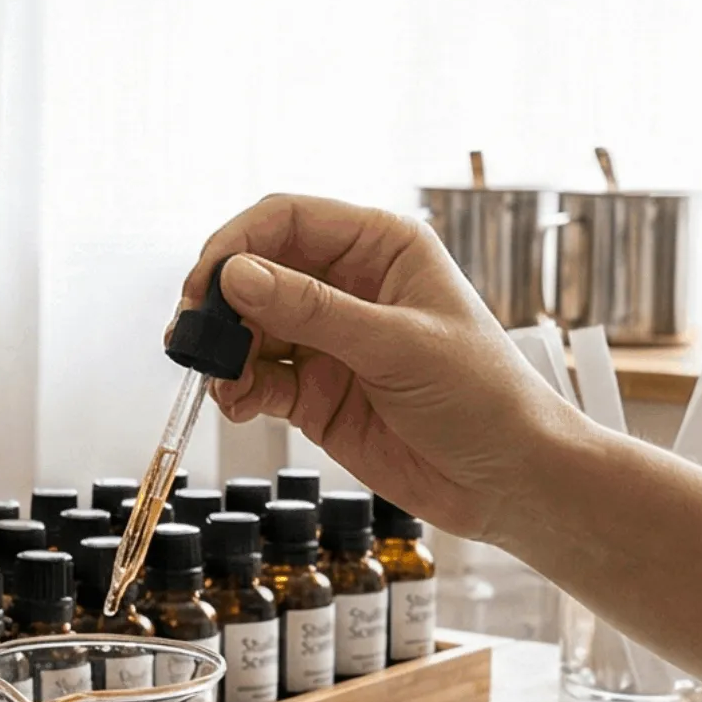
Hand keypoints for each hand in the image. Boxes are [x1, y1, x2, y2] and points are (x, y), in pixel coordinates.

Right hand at [184, 194, 588, 541]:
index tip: (205, 284)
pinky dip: (236, 389)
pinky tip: (238, 404)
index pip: (288, 220)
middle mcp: (349, 286)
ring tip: (222, 381)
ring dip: (224, 353)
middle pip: (256, 272)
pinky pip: (255, 378)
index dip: (238, 244)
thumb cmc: (485, 399)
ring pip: (247, 328)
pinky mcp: (313, 391)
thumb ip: (313, 311)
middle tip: (194, 337)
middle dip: (220, 303)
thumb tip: (236, 278)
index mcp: (382, 248)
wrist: (507, 481)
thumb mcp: (397, 346)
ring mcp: (328, 340)